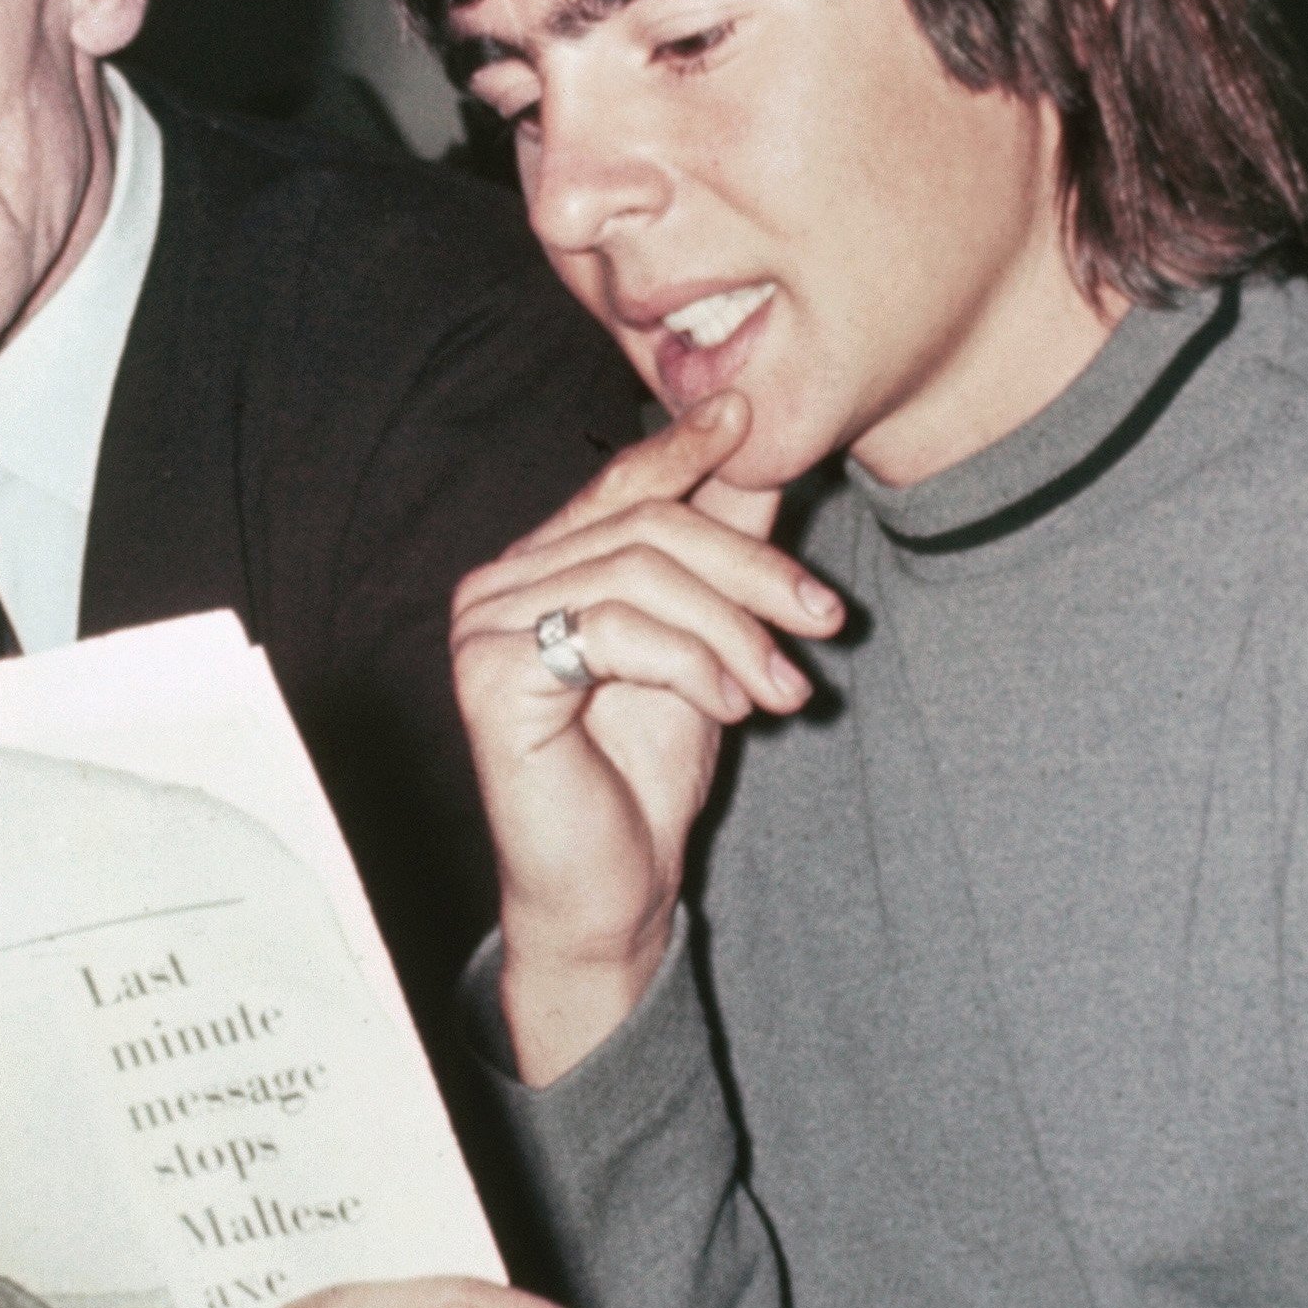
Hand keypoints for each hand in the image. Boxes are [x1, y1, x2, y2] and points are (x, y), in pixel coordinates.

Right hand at [450, 391, 840, 1080]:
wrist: (608, 891)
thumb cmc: (642, 774)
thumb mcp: (702, 645)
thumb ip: (717, 553)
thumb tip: (757, 449)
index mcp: (533, 570)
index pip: (615, 487)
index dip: (682, 449)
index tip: (748, 416)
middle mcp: (493, 588)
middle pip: (645, 529)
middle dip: (751, 571)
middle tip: (824, 622)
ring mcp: (482, 630)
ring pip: (638, 574)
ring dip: (735, 628)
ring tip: (785, 689)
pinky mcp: (492, 679)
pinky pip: (615, 630)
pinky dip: (692, 662)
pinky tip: (730, 707)